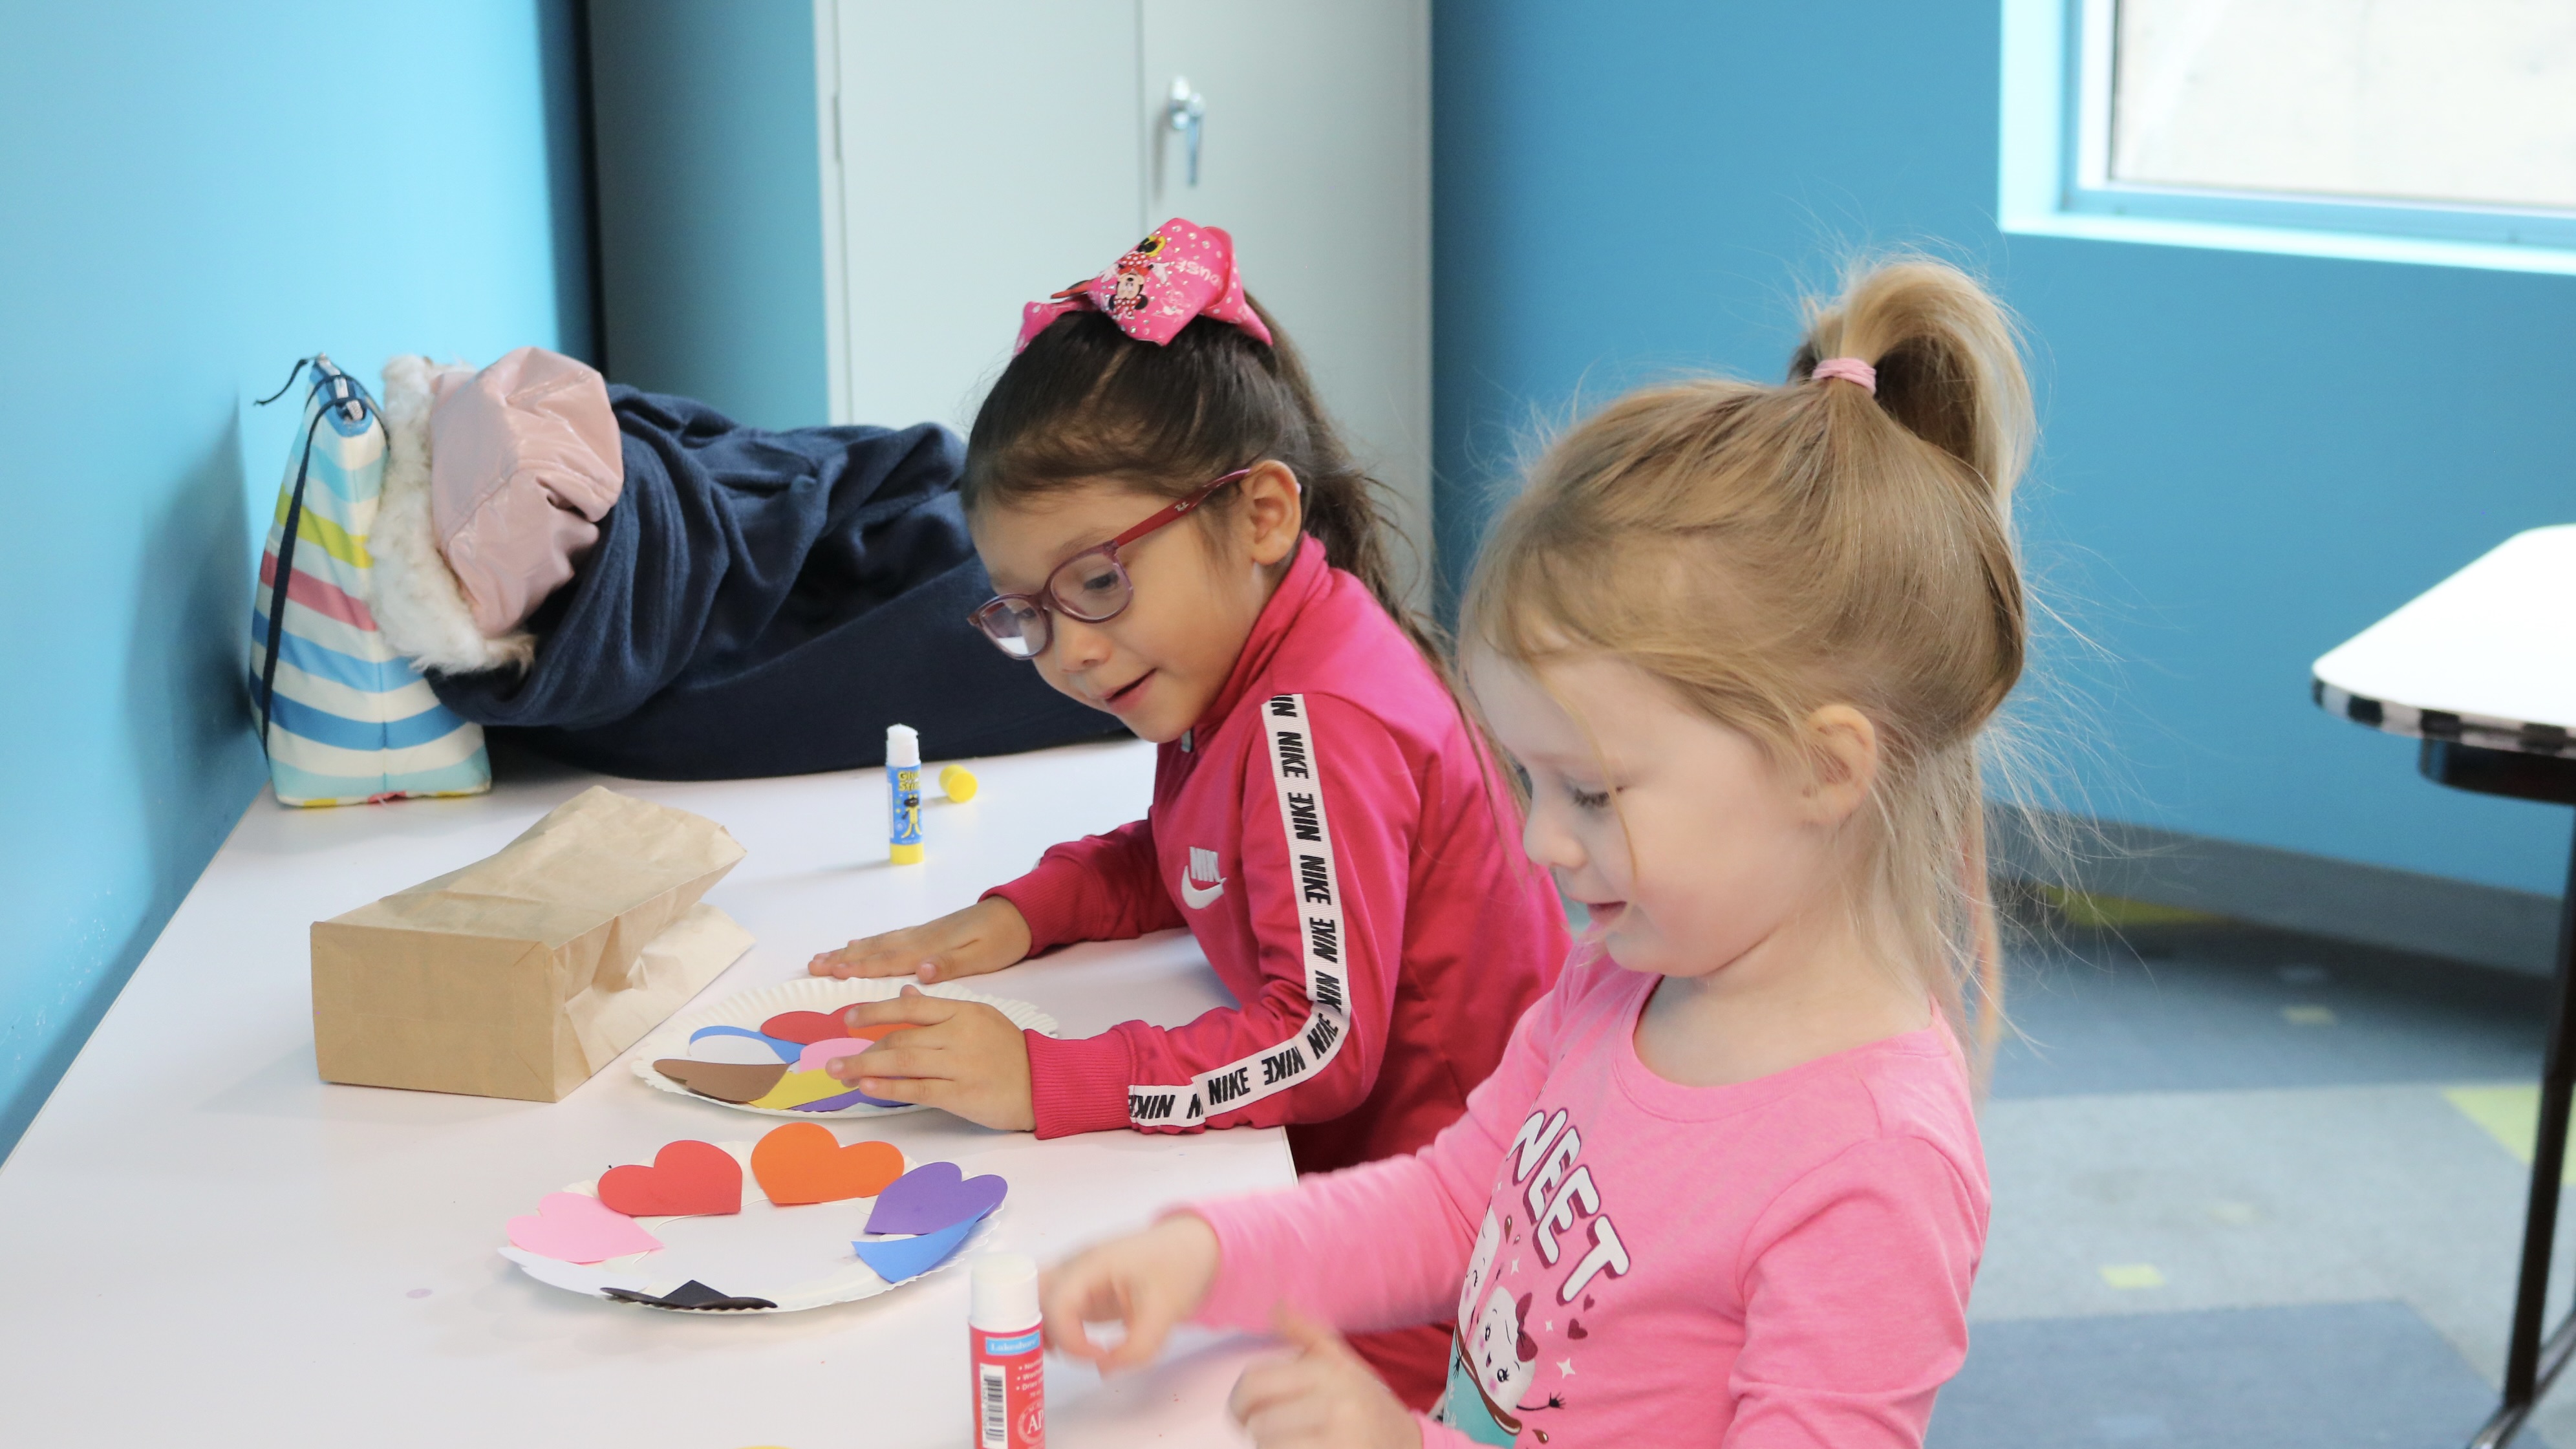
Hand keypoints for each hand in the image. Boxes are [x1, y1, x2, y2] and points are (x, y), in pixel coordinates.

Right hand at [808, 896, 1031, 982]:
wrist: (1020, 912)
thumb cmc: (1003, 938)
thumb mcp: (983, 956)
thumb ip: (950, 964)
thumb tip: (920, 973)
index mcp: (930, 947)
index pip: (888, 960)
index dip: (859, 967)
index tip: (831, 972)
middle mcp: (921, 938)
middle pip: (875, 950)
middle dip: (843, 958)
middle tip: (813, 964)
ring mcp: (923, 934)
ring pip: (879, 943)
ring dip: (851, 951)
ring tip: (824, 956)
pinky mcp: (929, 934)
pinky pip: (891, 939)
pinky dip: (870, 943)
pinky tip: (859, 944)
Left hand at [826, 986, 1034, 1130]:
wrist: (1044, 1083)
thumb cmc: (1009, 1052)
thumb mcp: (979, 1019)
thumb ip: (941, 1008)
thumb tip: (906, 994)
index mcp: (963, 1012)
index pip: (912, 1007)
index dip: (876, 1011)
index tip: (849, 1017)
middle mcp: (959, 1034)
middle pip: (902, 1036)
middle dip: (864, 1047)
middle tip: (834, 1059)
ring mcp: (960, 1064)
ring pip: (903, 1061)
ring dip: (865, 1066)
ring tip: (840, 1073)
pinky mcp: (961, 1093)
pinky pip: (917, 1088)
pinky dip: (889, 1087)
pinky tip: (867, 1086)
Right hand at [1040, 1214, 1223, 1372]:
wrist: (1190, 1248)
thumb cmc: (1178, 1270)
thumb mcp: (1166, 1313)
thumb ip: (1137, 1348)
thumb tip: (1103, 1369)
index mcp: (1093, 1264)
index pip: (1059, 1304)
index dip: (1069, 1339)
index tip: (1098, 1357)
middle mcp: (1075, 1266)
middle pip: (1034, 1297)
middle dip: (1038, 1331)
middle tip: (1061, 1357)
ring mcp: (1074, 1275)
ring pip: (1036, 1300)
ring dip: (1040, 1329)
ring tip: (1063, 1354)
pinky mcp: (1079, 1288)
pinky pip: (1050, 1305)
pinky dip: (1049, 1327)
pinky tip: (1068, 1348)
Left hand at [1228, 1307, 1421, 1448]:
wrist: (1406, 1444)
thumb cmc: (1366, 1403)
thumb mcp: (1343, 1363)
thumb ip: (1308, 1334)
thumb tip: (1276, 1306)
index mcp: (1330, 1371)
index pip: (1254, 1384)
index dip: (1240, 1401)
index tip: (1245, 1411)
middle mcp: (1336, 1404)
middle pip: (1259, 1422)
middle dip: (1258, 1430)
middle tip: (1270, 1430)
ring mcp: (1340, 1439)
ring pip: (1269, 1447)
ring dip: (1271, 1448)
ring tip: (1293, 1441)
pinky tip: (1302, 1448)